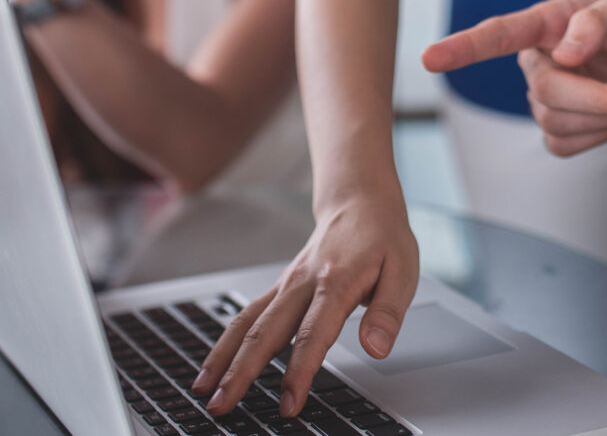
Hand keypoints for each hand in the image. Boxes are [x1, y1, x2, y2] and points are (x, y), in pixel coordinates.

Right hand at [191, 196, 419, 416]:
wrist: (359, 201)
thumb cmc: (383, 238)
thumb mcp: (403, 271)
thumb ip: (387, 313)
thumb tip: (376, 348)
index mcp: (336, 282)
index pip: (312, 335)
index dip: (299, 372)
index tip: (289, 403)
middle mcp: (302, 284)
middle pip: (265, 332)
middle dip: (241, 373)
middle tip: (222, 406)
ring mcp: (286, 285)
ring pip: (246, 323)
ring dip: (223, 359)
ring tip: (203, 391)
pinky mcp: (279, 288)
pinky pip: (247, 315)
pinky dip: (226, 342)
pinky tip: (214, 365)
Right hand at [423, 0, 606, 155]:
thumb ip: (600, 18)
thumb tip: (566, 51)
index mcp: (547, 23)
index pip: (498, 35)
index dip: (462, 48)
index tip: (430, 59)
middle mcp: (537, 60)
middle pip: (546, 90)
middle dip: (597, 98)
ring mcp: (543, 99)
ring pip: (556, 121)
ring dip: (605, 116)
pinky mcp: (556, 132)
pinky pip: (565, 144)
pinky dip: (600, 136)